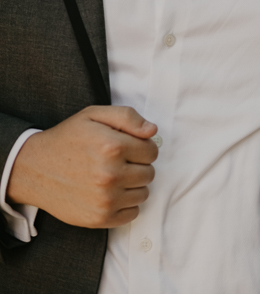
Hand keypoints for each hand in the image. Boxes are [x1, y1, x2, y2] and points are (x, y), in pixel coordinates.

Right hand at [7, 106, 158, 228]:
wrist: (32, 169)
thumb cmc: (67, 139)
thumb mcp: (94, 115)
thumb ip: (128, 117)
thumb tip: (152, 131)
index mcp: (112, 147)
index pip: (152, 151)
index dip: (141, 148)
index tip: (127, 148)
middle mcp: (110, 175)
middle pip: (149, 173)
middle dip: (137, 166)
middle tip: (117, 163)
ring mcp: (105, 199)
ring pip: (143, 194)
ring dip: (132, 186)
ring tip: (111, 178)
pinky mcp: (99, 218)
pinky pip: (132, 213)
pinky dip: (125, 205)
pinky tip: (109, 194)